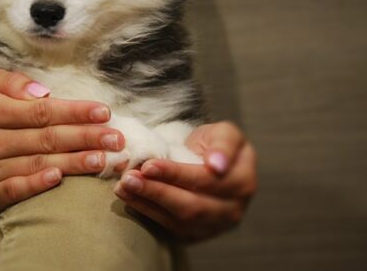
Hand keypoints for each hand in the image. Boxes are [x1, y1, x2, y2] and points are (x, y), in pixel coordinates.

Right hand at [0, 69, 123, 208]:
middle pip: (46, 139)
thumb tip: (43, 90)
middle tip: (116, 139)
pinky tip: (60, 179)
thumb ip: (12, 81)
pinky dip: (37, 185)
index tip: (103, 112)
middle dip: (85, 138)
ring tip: (104, 160)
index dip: (74, 112)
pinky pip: (16, 190)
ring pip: (38, 164)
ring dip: (74, 163)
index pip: (41, 111)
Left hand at [114, 121, 255, 241]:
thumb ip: (224, 144)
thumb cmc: (215, 143)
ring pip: (179, 219)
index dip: (177, 174)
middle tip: (129, 178)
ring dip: (147, 203)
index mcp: (243, 181)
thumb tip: (217, 165)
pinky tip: (129, 198)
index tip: (149, 165)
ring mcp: (215, 225)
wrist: (209, 162)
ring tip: (123, 187)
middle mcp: (234, 209)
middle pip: (192, 205)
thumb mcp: (224, 132)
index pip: (207, 180)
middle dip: (157, 192)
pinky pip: (170, 226)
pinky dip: (147, 212)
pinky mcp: (196, 234)